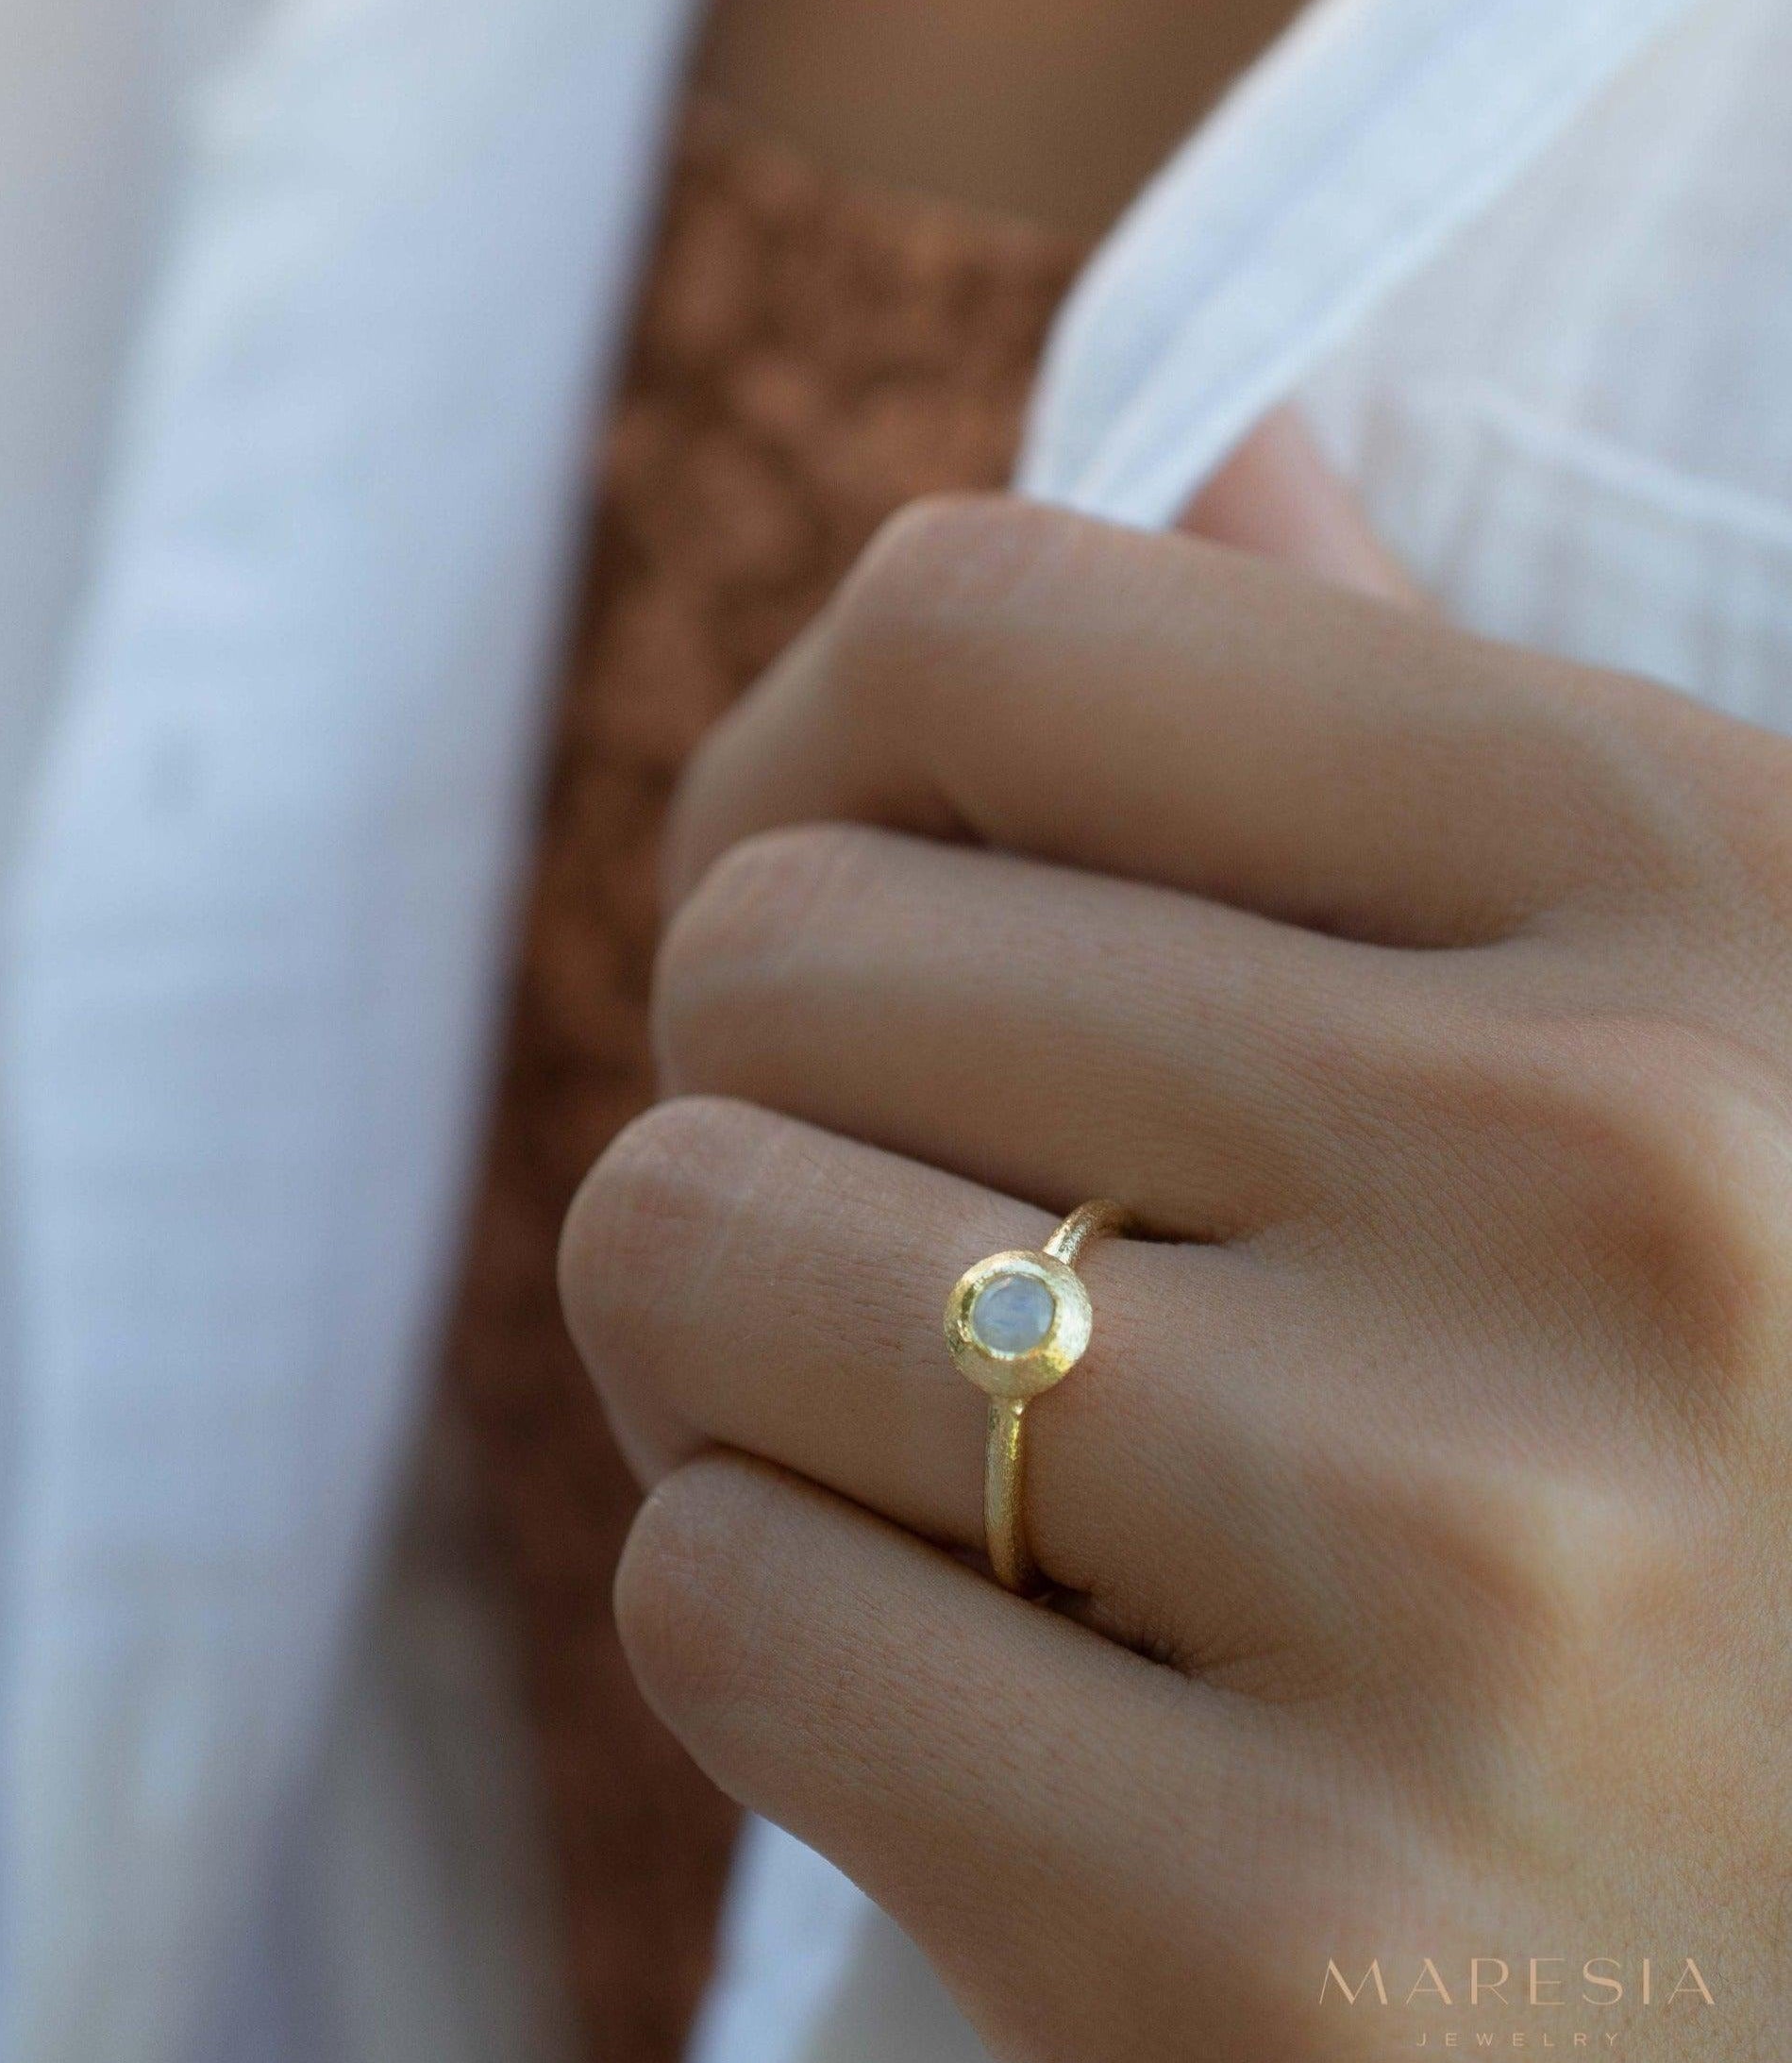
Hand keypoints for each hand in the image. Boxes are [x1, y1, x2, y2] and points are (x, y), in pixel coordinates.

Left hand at [561, 491, 1789, 2059]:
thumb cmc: (1769, 1460)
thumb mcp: (1727, 1031)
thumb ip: (1447, 753)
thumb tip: (1238, 456)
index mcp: (1712, 886)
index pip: (981, 625)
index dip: (826, 764)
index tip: (870, 916)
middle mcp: (1621, 1184)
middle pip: (776, 948)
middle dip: (771, 1094)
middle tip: (902, 1236)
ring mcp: (1465, 1570)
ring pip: (685, 1244)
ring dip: (738, 1357)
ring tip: (941, 1451)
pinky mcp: (1284, 1949)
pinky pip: (720, 1603)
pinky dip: (785, 1626)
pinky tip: (998, 1687)